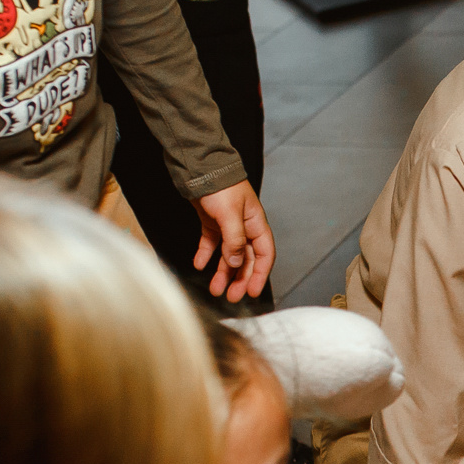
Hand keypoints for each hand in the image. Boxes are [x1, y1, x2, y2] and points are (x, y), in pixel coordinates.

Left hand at [192, 180, 274, 300]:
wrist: (200, 166)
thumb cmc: (221, 185)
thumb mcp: (229, 214)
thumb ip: (234, 240)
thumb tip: (236, 263)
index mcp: (256, 224)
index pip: (264, 254)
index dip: (260, 275)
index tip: (252, 292)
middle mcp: (245, 227)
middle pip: (246, 259)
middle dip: (240, 279)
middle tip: (232, 297)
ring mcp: (228, 226)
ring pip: (228, 255)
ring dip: (223, 273)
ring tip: (215, 289)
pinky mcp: (212, 223)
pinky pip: (211, 244)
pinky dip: (206, 255)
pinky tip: (199, 265)